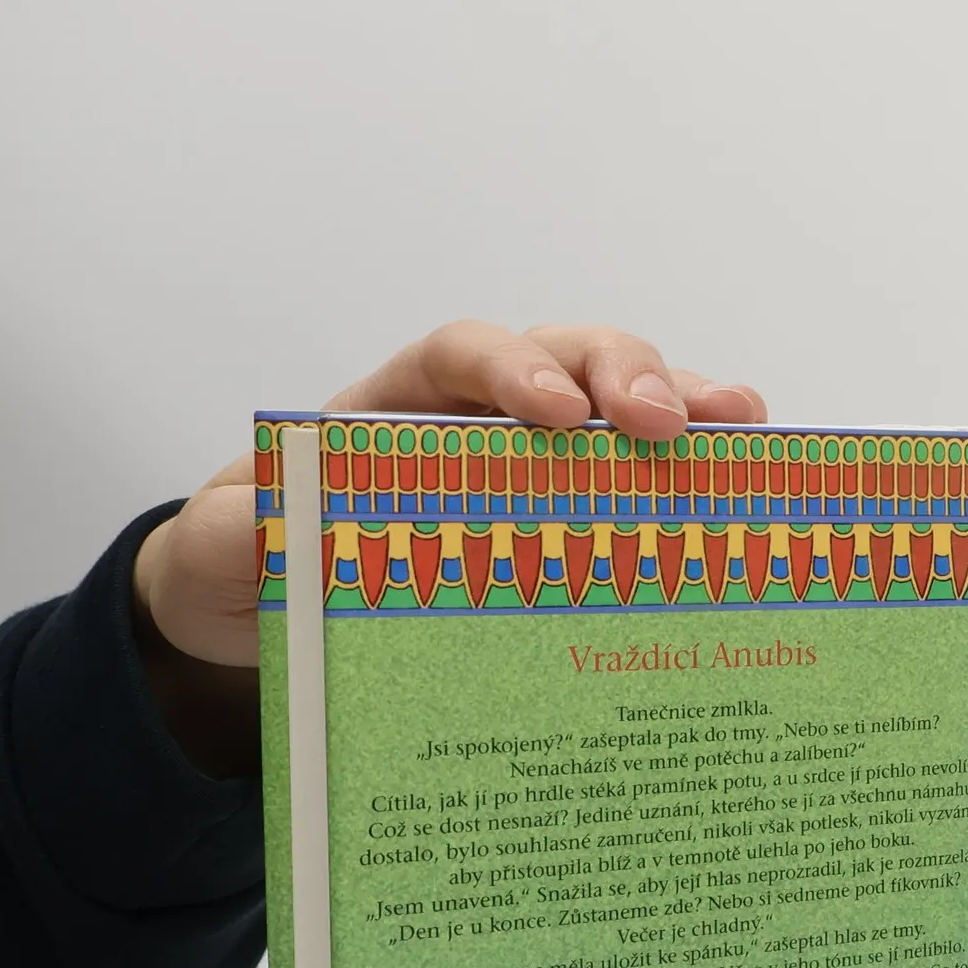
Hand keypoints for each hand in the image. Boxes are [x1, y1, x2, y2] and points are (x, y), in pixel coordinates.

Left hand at [129, 321, 764, 774]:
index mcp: (401, 404)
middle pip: (568, 355)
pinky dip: (701, 470)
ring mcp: (548, 461)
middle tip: (665, 424)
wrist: (274, 612)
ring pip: (627, 403)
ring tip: (745, 425)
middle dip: (623, 375)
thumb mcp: (216, 552)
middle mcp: (485, 414)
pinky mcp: (583, 515)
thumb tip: (266, 526)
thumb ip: (229, 532)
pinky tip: (751, 480)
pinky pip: (651, 477)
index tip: (557, 414)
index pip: (463, 356)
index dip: (514, 371)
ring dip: (689, 406)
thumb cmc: (256, 562)